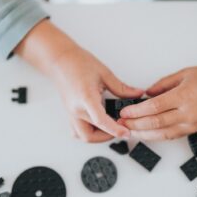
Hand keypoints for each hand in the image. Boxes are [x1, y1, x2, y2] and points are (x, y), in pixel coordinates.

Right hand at [15, 20, 142, 142]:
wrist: (59, 60)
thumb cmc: (78, 63)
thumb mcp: (104, 74)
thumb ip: (122, 88)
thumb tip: (137, 94)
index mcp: (86, 98)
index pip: (101, 121)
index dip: (115, 130)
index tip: (126, 133)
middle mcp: (76, 109)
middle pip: (91, 136)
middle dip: (108, 136)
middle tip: (120, 128)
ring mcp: (71, 113)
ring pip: (83, 136)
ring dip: (97, 137)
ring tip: (110, 127)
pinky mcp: (70, 113)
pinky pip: (77, 131)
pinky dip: (89, 132)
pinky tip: (98, 124)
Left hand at [119, 59, 196, 140]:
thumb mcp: (185, 74)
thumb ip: (163, 85)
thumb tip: (147, 93)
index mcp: (184, 96)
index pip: (154, 107)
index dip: (136, 111)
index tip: (125, 111)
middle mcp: (188, 113)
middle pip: (155, 122)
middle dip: (135, 124)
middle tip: (122, 123)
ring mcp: (192, 124)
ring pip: (162, 133)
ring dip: (144, 134)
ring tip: (130, 131)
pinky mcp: (195, 130)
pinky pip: (173, 136)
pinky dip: (158, 136)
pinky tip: (147, 135)